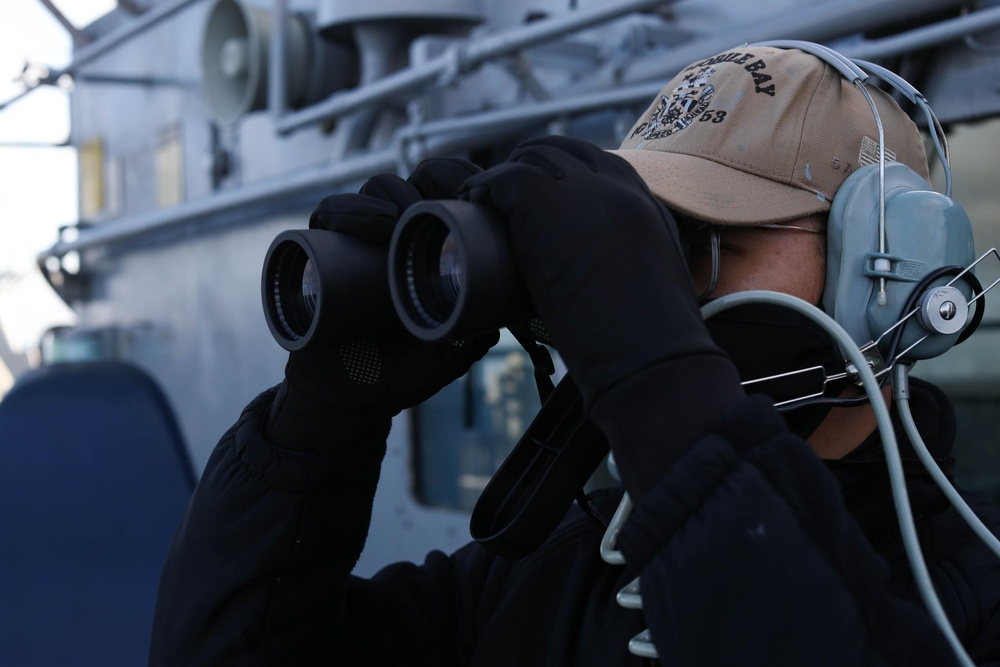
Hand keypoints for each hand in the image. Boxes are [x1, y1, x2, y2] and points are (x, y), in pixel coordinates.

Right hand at [268, 159, 498, 451]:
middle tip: (447, 198)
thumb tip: (505, 310)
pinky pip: (328, 214)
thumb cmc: (401, 372)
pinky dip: (348, 210)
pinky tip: (375, 224)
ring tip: (405, 219)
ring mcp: (357, 240)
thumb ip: (477, 330)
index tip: (477, 192)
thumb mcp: (452, 351)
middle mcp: (395, 235)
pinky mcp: (318, 249)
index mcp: (430, 249)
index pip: (448, 194)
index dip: (461, 179)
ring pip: (375, 190)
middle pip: (414, 181)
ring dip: (393, 194)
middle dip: (432, 178)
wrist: (347, 401)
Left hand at [460, 136, 743, 498]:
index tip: (545, 196)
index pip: (597, 163)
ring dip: (505, 178)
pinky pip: (502, 178)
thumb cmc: (655, 339)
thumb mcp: (655, 278)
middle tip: (507, 196)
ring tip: (484, 202)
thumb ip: (633, 257)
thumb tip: (608, 269)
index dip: (565, 174)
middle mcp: (614, 184)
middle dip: (531, 167)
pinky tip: (471, 204)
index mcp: (644, 201)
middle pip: (562, 152)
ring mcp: (578, 188)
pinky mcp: (543, 201)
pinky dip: (483, 189)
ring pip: (531, 158)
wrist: (651, 352)